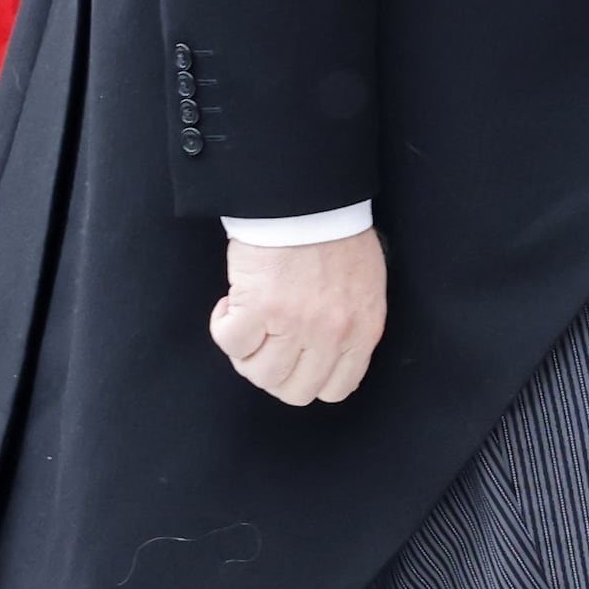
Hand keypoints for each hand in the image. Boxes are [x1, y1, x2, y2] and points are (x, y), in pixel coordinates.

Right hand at [212, 230, 386, 405]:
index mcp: (362, 331)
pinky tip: (230, 305)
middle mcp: (330, 335)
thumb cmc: (335, 232)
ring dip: (246, 353)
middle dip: (275, 373)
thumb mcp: (364, 286)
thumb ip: (351, 325)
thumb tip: (328, 355)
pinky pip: (231, 343)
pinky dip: (224, 327)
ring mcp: (294, 325)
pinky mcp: (259, 308)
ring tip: (247, 321)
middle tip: (266, 344)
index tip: (294, 360)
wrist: (307, 197)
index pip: (336, 389)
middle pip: (295, 391)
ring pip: (260, 374)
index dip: (308, 379)